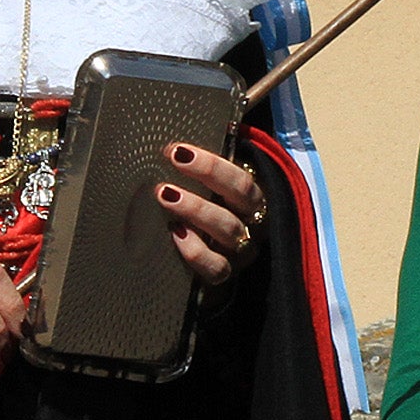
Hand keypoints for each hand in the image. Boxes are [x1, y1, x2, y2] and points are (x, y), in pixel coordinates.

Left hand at [157, 142, 265, 288]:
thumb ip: (206, 170)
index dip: (212, 164)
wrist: (210, 262)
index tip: (177, 150)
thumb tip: (181, 143)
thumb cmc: (208, 214)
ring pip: (230, 230)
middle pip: (242, 196)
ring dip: (197, 208)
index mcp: (254, 199)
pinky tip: (176, 234)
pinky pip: (217, 267)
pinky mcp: (225, 276)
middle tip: (175, 160)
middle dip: (209, 173)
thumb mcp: (212, 190)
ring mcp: (241, 252)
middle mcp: (254, 224)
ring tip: (165, 194)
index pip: (242, 177)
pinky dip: (196, 251)